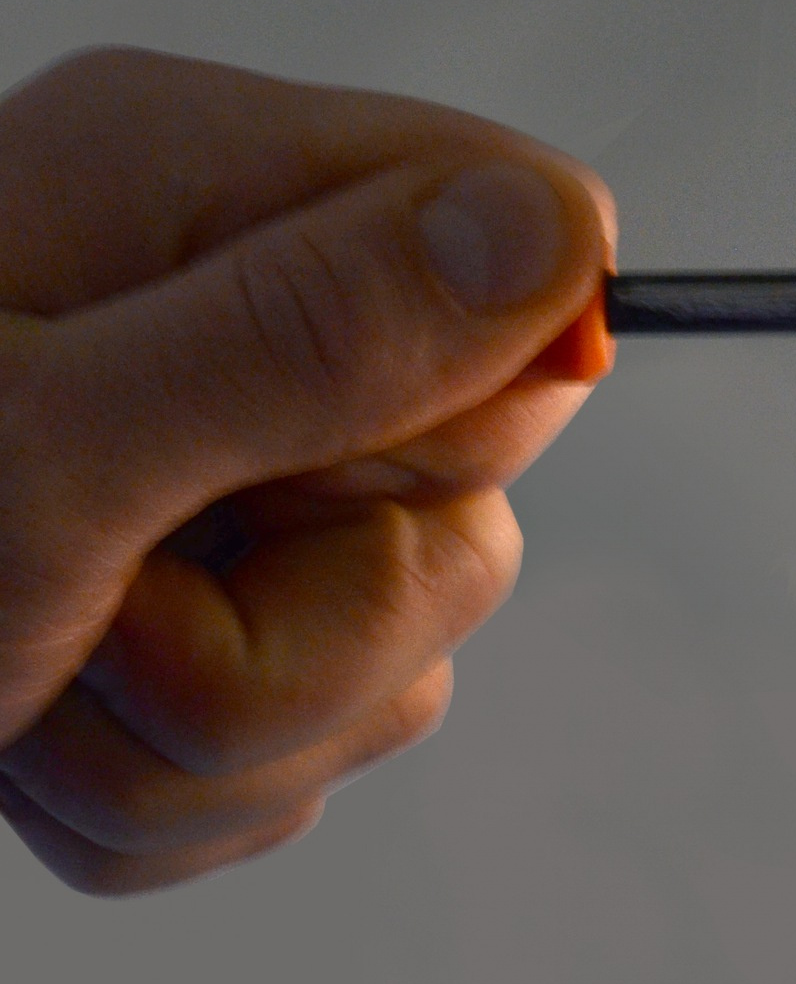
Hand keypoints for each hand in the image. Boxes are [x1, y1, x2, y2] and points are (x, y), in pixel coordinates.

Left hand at [0, 48, 613, 894]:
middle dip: (308, 623)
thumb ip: (302, 334)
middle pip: (477, 498)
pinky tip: (41, 729)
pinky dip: (166, 795)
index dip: (481, 381)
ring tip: (39, 676)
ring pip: (397, 664)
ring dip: (214, 731)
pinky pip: (305, 758)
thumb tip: (555, 234)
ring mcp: (228, 490)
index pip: (526, 236)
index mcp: (202, 188)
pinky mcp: (207, 635)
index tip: (313, 467)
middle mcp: (235, 323)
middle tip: (110, 599)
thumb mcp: (30, 445)